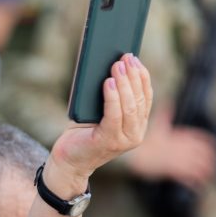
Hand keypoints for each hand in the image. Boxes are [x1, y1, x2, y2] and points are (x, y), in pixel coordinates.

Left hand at [44, 54, 152, 196]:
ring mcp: (124, 140)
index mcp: (137, 125)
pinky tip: (108, 82)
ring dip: (124, 83)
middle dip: (133, 75)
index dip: (142, 76)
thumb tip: (113, 66)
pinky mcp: (108, 142)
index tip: (135, 58)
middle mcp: (135, 134)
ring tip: (117, 65)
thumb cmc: (84, 132)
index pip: (146, 97)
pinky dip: (112, 97)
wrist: (69, 159)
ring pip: (130, 106)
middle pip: (139, 99)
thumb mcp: (100, 111)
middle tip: (125, 57)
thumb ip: (111, 97)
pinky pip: (113, 115)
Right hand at [126, 109, 215, 190]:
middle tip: (213, 165)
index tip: (214, 148)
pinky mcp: (171, 170)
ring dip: (205, 172)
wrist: (135, 154)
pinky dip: (193, 183)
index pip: (199, 139)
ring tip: (209, 176)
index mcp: (178, 137)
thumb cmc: (146, 141)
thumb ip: (164, 115)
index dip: (209, 143)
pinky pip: (186, 177)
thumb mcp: (157, 127)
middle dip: (210, 160)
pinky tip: (197, 187)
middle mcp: (180, 148)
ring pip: (197, 166)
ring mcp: (176, 159)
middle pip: (202, 153)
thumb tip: (168, 102)